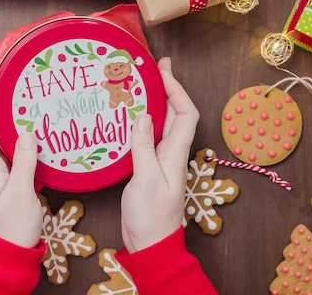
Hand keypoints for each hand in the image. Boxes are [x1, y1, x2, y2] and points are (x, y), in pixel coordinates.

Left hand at [0, 78, 43, 247]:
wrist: (8, 253)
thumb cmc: (12, 228)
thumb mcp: (22, 194)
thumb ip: (24, 162)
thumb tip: (27, 133)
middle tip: (5, 86)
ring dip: (0, 119)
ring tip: (16, 103)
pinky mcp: (4, 180)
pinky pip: (4, 151)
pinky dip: (12, 136)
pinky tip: (27, 133)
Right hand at [120, 57, 199, 252]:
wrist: (149, 243)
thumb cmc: (152, 216)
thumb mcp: (146, 180)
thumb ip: (143, 148)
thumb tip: (142, 116)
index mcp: (176, 153)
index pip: (186, 113)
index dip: (177, 90)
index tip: (162, 71)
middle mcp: (170, 152)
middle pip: (174, 113)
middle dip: (166, 88)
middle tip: (151, 68)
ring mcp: (159, 159)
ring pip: (160, 124)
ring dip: (153, 102)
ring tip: (137, 85)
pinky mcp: (146, 167)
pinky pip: (146, 137)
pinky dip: (139, 122)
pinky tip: (126, 117)